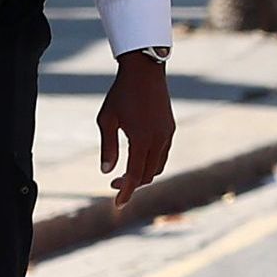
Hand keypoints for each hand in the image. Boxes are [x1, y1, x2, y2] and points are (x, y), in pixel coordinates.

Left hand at [98, 51, 175, 197]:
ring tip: (125, 173)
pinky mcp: (170, 128)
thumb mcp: (106, 120)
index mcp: (141, 139)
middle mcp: (158, 139)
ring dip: (142, 174)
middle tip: (113, 183)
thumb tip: (106, 171)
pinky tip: (138, 157)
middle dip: (132, 184)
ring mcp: (167, 134)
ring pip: (158, 166)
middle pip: (147, 174)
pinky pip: (163, 154)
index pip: (134, 175)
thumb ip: (108, 147)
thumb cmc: (121, 94)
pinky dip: (151, 162)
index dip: (126, 192)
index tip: (118, 205)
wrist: (145, 71)